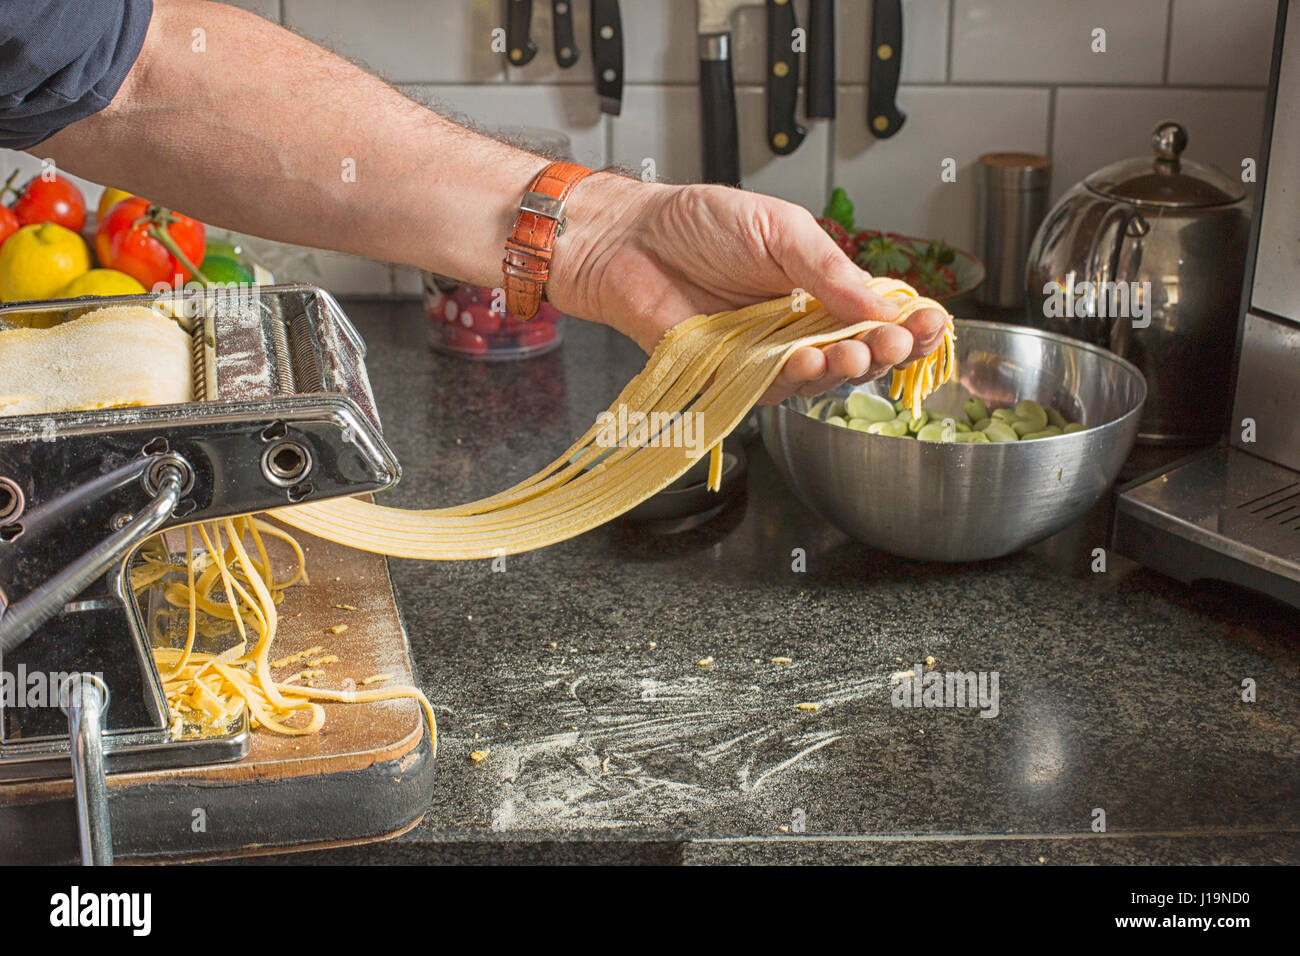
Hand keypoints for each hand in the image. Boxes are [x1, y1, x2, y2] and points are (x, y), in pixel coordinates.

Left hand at [548, 174, 949, 404]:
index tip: (930, 321)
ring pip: (818, 378)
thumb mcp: (778, 228)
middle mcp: (797, 326)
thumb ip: (828, 267)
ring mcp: (764, 355)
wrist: (630, 240)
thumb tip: (883, 301)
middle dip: (884, 350)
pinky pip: (770, 391)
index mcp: (817, 287)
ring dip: (843, 368)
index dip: (907, 323)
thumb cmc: (697, 224)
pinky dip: (793, 380)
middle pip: (857, 353)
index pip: (876, 314)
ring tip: (854, 350)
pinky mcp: (729, 378)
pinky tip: (808, 361)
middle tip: (894, 341)